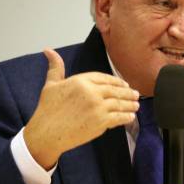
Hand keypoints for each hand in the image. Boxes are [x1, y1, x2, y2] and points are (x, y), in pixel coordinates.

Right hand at [24, 48, 139, 169]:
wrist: (47, 133)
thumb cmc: (47, 110)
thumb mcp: (51, 85)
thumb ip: (56, 67)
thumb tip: (48, 50)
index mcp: (81, 81)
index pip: (104, 78)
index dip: (116, 81)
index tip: (124, 84)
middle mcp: (92, 92)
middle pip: (115, 90)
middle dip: (127, 92)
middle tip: (135, 94)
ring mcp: (98, 107)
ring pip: (119, 104)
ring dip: (130, 104)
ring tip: (136, 105)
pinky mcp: (101, 122)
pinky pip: (119, 117)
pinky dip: (126, 117)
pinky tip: (131, 116)